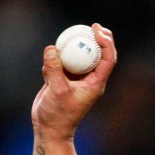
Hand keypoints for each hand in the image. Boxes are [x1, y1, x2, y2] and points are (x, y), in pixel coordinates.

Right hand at [31, 23, 116, 140]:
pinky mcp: (63, 79)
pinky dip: (54, 60)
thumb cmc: (58, 114)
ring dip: (73, 46)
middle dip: (97, 38)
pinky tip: (47, 68)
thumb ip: (54, 69)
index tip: (97, 30)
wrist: (49, 128)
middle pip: (98, 54)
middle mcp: (89, 79)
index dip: (106, 42)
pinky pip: (61, 62)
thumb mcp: (57, 91)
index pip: (107, 59)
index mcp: (96, 83)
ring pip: (79, 56)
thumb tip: (52, 48)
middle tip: (92, 25)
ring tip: (67, 38)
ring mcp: (76, 79)